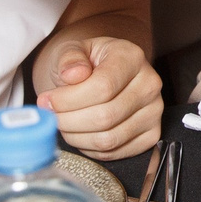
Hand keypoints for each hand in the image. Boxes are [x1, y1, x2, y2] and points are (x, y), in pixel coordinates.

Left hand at [33, 34, 162, 158]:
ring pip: (109, 138)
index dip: (69, 100)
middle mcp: (150, 84)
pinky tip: (79, 132)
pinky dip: (89, 148)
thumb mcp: (70, 50)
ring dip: (76, 137)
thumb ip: (69, 58)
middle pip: (106, 116)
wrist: (97, 74)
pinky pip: (115, 152)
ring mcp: (154, 111)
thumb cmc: (83, 63)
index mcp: (132, 57)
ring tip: (63, 123)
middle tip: (50, 116)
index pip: (103, 87)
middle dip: (68, 121)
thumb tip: (74, 74)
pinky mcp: (151, 134)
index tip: (46, 101)